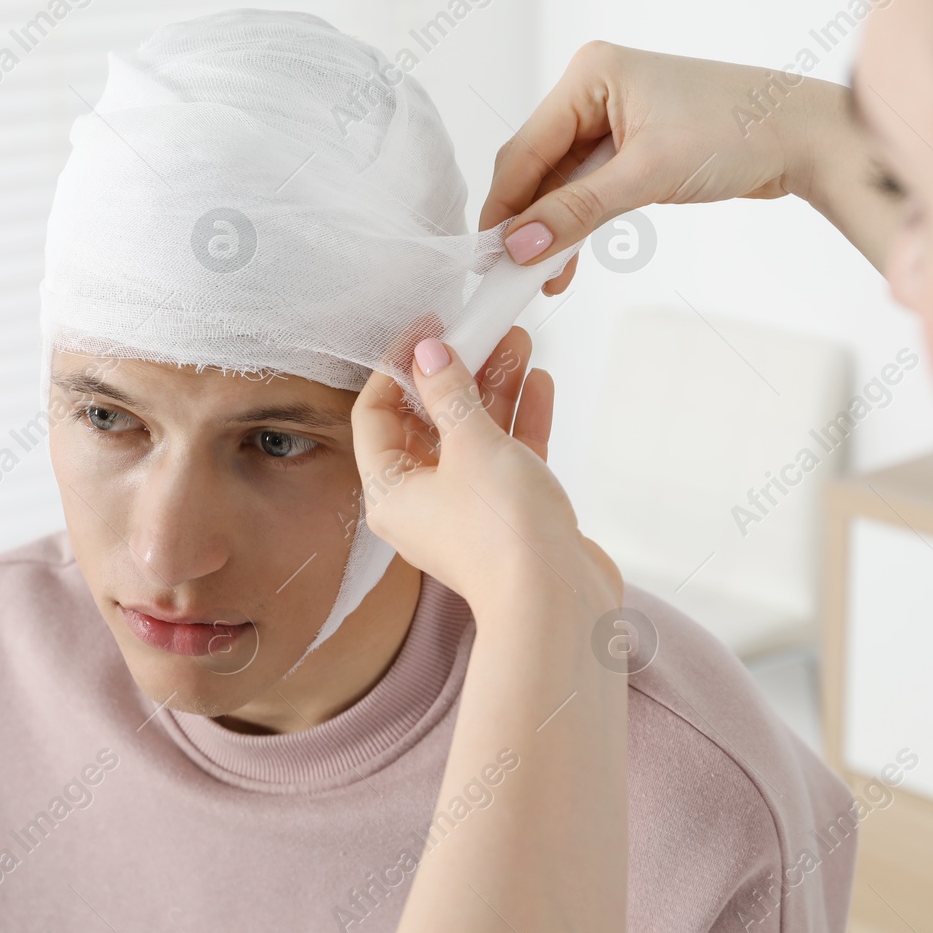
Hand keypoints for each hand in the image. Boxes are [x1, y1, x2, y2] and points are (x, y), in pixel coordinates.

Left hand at [351, 326, 620, 617]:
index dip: (398, 368)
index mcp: (391, 492)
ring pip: (475, 436)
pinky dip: (521, 421)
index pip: (375, 415)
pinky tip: (539, 383)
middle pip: (430, 422)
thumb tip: (429, 353)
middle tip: (481, 329)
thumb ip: (450, 391)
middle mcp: (424, 503)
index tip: (427, 330)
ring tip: (519, 343)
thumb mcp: (470, 444)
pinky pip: (509, 458)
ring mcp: (469, 511)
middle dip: (458, 373)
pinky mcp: (512, 517)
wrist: (558, 602)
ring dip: (495, 389)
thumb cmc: (502, 533)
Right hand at [480, 41, 851, 290]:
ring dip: (553, 229)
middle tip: (510, 275)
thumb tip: (520, 245)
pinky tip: (568, 261)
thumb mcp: (648, 175)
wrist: (805, 137)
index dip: (505, 206)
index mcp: (590, 74)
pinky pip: (588, 188)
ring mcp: (614, 118)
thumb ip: (577, 211)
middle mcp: (595, 89)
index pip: (526, 148)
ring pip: (561, 182)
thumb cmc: (740, 131)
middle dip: (527, 221)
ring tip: (543, 278)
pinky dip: (578, 223)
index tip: (487, 256)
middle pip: (538, 165)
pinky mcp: (633, 145)